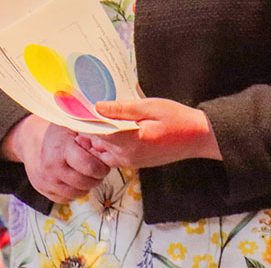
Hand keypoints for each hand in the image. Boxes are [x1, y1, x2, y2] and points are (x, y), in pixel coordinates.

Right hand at [4, 115, 110, 201]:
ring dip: (85, 186)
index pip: (89, 166)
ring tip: (84, 173)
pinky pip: (67, 199)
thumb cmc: (58, 133)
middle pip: (86, 183)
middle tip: (95, 169)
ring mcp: (46, 180)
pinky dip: (73, 191)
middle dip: (95, 177)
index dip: (101, 168)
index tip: (103, 164)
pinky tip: (72, 179)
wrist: (30, 140)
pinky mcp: (43, 190)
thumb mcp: (73, 126)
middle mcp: (51, 166)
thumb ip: (90, 135)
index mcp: (61, 148)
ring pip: (78, 194)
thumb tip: (109, 144)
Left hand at [86, 98, 221, 168]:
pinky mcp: (135, 162)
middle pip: (95, 143)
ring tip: (86, 117)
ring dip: (93, 137)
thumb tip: (97, 107)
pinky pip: (111, 156)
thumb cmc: (176, 119)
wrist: (198, 137)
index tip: (71, 107)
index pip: (96, 133)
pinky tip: (103, 129)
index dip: (82, 120)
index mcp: (130, 142)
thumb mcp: (148, 107)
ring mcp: (131, 162)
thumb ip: (121, 109)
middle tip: (74, 109)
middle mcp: (127, 157)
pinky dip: (104, 144)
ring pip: (101, 151)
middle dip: (85, 128)